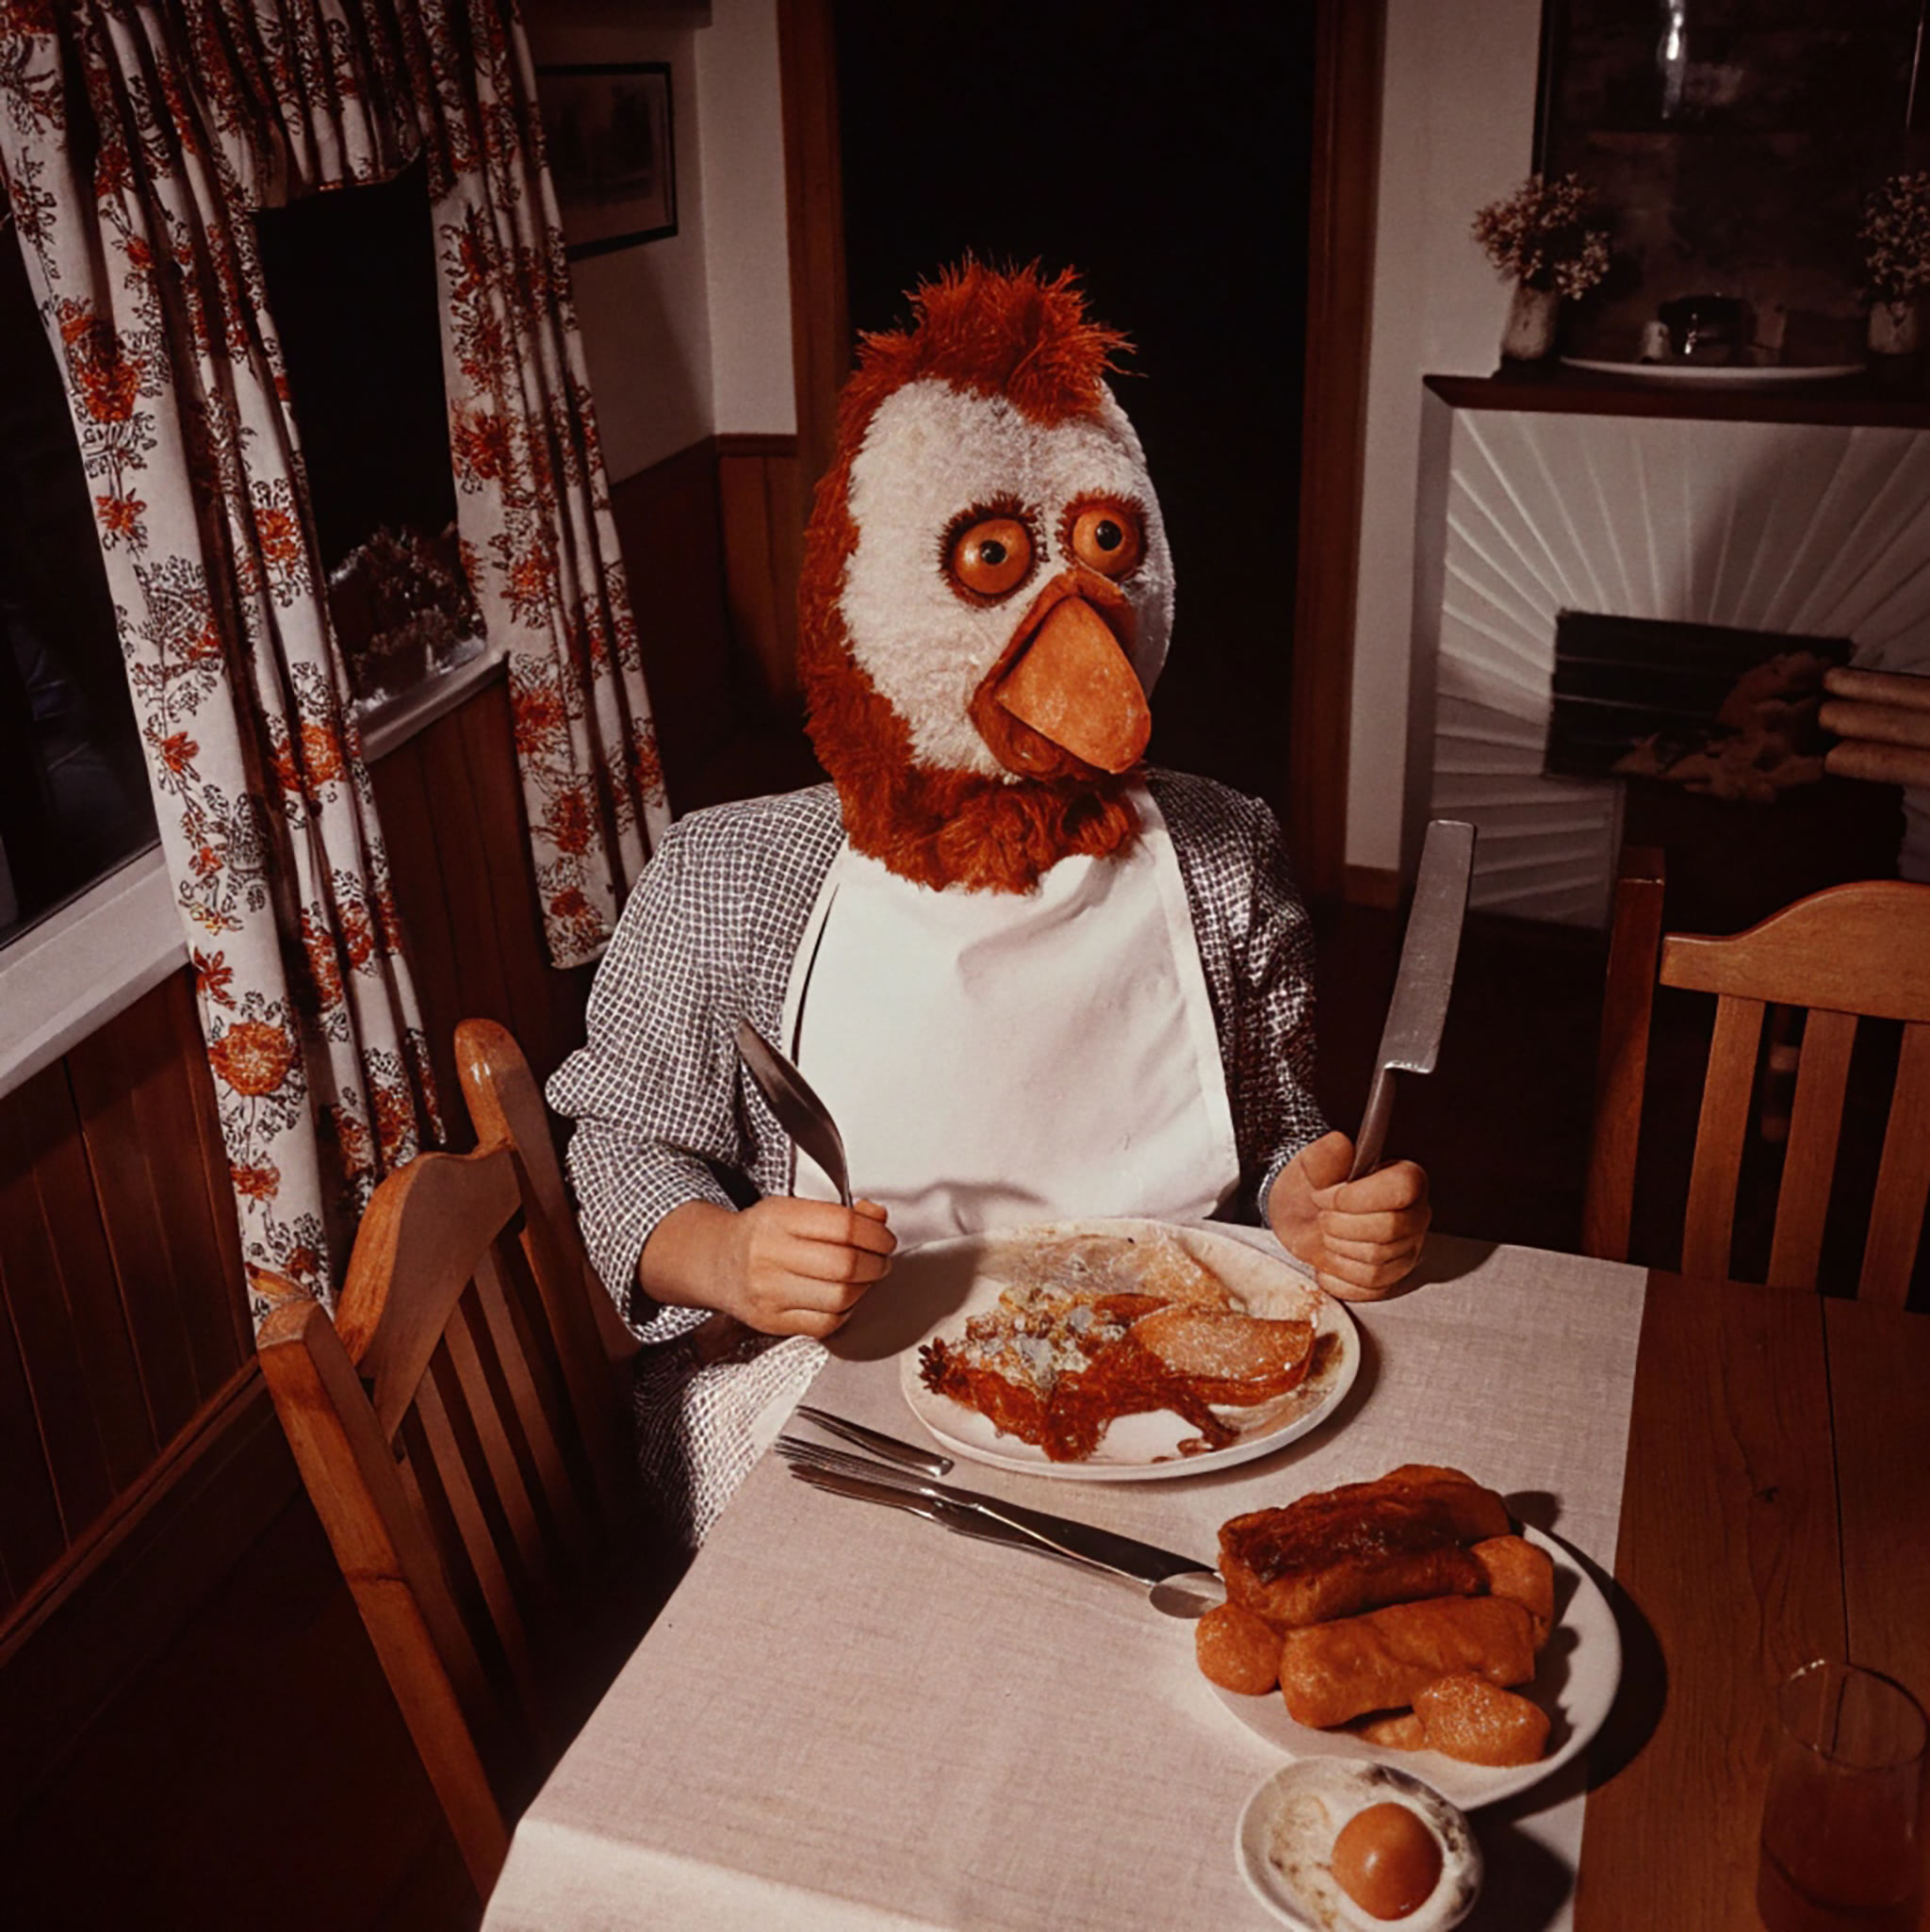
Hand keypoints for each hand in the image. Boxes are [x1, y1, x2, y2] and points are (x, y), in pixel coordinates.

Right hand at [640, 1197, 895, 1338]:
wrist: (716, 1261)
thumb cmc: (760, 1234)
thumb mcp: (794, 1209)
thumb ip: (840, 1213)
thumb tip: (878, 1218)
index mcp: (779, 1218)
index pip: (844, 1226)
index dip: (876, 1234)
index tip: (885, 1239)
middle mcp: (770, 1254)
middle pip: (846, 1264)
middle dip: (877, 1263)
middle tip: (881, 1260)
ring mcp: (769, 1292)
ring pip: (840, 1297)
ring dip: (865, 1288)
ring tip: (864, 1279)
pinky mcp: (771, 1321)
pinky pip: (826, 1323)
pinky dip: (845, 1312)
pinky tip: (844, 1299)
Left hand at [1267, 1129, 1429, 1300]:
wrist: (1300, 1216)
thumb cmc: (1312, 1186)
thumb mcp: (1310, 1165)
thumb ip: (1325, 1154)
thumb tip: (1339, 1144)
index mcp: (1405, 1178)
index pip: (1402, 1188)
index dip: (1357, 1196)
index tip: (1324, 1197)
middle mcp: (1415, 1215)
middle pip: (1389, 1229)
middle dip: (1340, 1224)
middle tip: (1321, 1215)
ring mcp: (1407, 1250)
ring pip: (1377, 1262)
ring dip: (1337, 1249)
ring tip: (1326, 1234)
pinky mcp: (1393, 1279)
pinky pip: (1370, 1288)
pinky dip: (1338, 1276)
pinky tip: (1329, 1258)